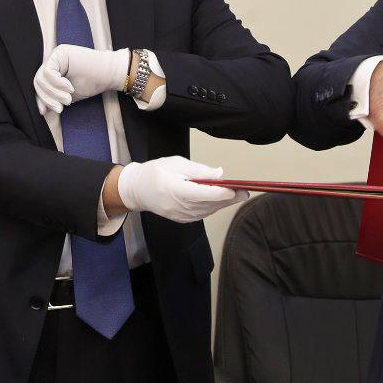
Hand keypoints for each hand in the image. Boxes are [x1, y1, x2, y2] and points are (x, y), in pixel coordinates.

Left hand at [34, 45, 128, 114]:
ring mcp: (56, 55)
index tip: (45, 112)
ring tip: (68, 99)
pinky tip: (69, 88)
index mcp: (54, 69)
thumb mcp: (68, 95)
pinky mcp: (60, 52)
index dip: (41, 99)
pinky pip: (48, 71)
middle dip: (48, 98)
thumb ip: (55, 98)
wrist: (109, 73)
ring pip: (41, 78)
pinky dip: (57, 83)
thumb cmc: (92, 83)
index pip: (40, 85)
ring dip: (54, 93)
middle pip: (38, 81)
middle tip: (60, 108)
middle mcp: (53, 60)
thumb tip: (41, 110)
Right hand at [117, 156, 247, 222]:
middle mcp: (178, 207)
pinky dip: (212, 207)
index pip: (204, 194)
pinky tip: (222, 201)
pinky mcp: (181, 219)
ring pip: (207, 211)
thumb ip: (199, 170)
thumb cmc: (155, 172)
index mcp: (176, 190)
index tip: (236, 189)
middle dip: (228, 199)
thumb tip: (219, 174)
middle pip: (209, 204)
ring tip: (238, 195)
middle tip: (246, 192)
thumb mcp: (177, 164)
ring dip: (223, 204)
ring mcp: (180, 215)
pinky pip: (201, 214)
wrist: (136, 190)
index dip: (222, 193)